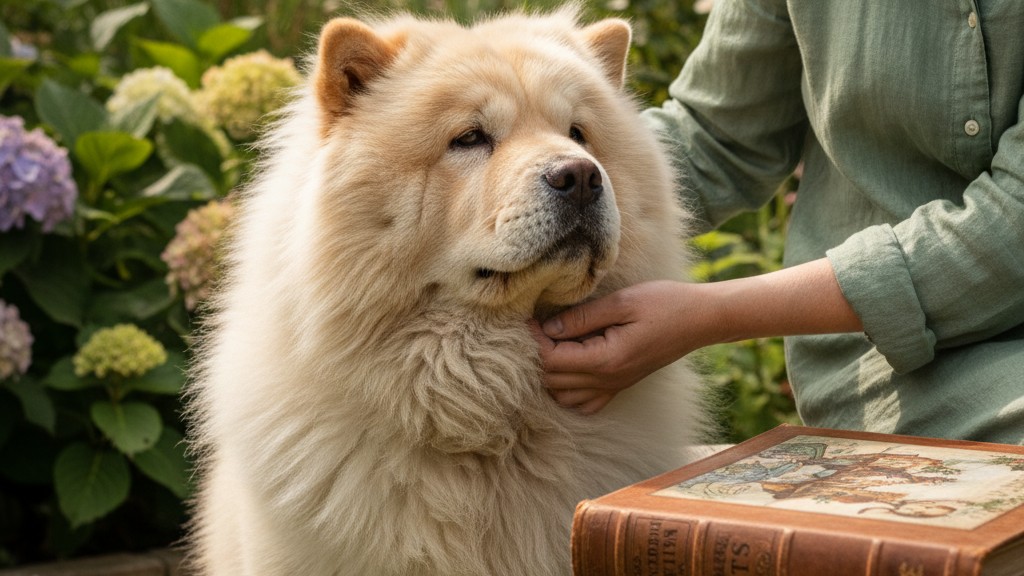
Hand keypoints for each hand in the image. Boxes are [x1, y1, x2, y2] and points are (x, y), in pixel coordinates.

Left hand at [531, 281, 702, 413]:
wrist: (700, 319)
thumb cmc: (665, 303)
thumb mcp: (622, 301)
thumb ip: (582, 317)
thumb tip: (547, 328)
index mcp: (606, 360)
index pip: (553, 360)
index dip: (534, 341)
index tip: (528, 318)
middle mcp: (607, 381)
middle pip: (552, 380)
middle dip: (536, 355)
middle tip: (533, 327)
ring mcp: (614, 387)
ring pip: (563, 396)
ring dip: (549, 373)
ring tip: (549, 345)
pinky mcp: (619, 385)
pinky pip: (583, 403)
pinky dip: (566, 390)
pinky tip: (567, 367)